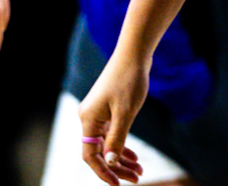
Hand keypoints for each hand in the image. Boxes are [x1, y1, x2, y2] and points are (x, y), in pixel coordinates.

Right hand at [79, 54, 151, 184]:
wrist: (134, 55)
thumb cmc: (129, 81)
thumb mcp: (125, 113)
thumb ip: (116, 140)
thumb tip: (109, 163)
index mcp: (88, 120)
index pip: (90, 155)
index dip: (103, 172)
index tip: (118, 184)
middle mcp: (89, 118)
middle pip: (99, 152)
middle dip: (117, 167)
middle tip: (137, 179)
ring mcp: (97, 114)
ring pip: (107, 144)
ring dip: (122, 158)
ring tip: (140, 171)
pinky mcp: (106, 110)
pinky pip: (111, 134)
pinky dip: (122, 146)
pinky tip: (134, 157)